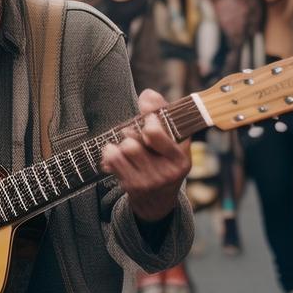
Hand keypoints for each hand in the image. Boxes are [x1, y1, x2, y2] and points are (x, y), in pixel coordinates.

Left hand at [101, 89, 191, 222]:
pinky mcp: (131, 186)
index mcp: (180, 159)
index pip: (153, 133)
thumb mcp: (174, 138)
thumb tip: (147, 94)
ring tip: (129, 146)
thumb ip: (163, 112)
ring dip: (122, 143)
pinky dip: (111, 151)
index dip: (148, 120)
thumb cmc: (166, 159)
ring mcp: (147, 182)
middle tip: (137, 135)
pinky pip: (112, 159)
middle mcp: (165, 173)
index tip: (149, 119)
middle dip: (133, 134)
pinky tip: (118, 154)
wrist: (159, 198)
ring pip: (122, 148)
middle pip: (132, 142)